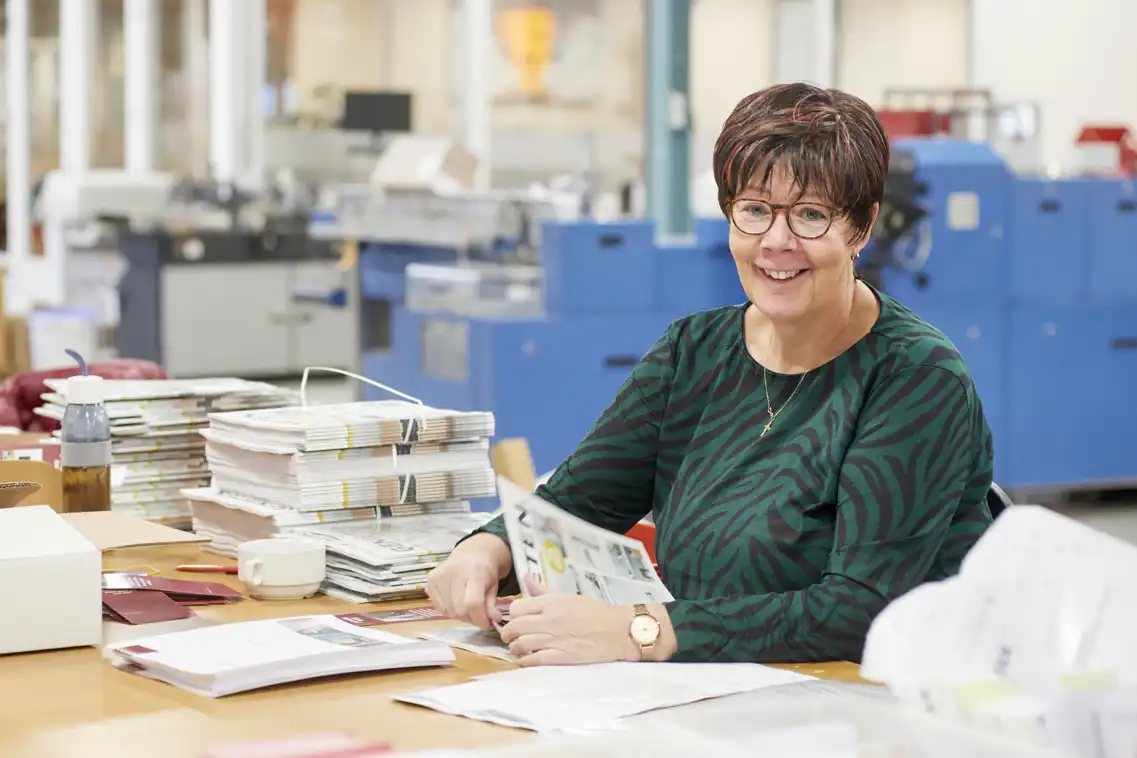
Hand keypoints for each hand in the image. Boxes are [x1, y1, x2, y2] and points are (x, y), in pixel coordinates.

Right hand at [426, 532, 511, 628]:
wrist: (471, 553)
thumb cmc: (485, 571)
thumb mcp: (494, 586)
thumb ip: (492, 605)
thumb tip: (493, 621)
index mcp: (475, 572)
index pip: (473, 602)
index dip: (480, 618)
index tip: (486, 623)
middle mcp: (454, 572)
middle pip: (459, 610)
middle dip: (471, 618)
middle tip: (478, 616)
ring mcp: (439, 576)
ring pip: (448, 611)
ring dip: (460, 616)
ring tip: (467, 607)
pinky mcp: (430, 581)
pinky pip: (439, 607)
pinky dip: (450, 610)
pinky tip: (456, 601)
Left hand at [498, 576, 639, 665]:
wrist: (617, 631)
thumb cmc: (594, 612)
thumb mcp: (568, 596)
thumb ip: (543, 591)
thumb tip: (526, 578)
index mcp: (552, 602)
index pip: (517, 608)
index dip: (512, 615)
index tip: (515, 620)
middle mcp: (550, 619)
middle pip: (514, 627)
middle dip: (508, 633)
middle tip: (510, 636)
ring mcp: (554, 639)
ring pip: (520, 644)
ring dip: (515, 648)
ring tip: (518, 648)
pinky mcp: (560, 657)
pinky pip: (533, 660)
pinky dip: (524, 661)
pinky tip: (526, 659)